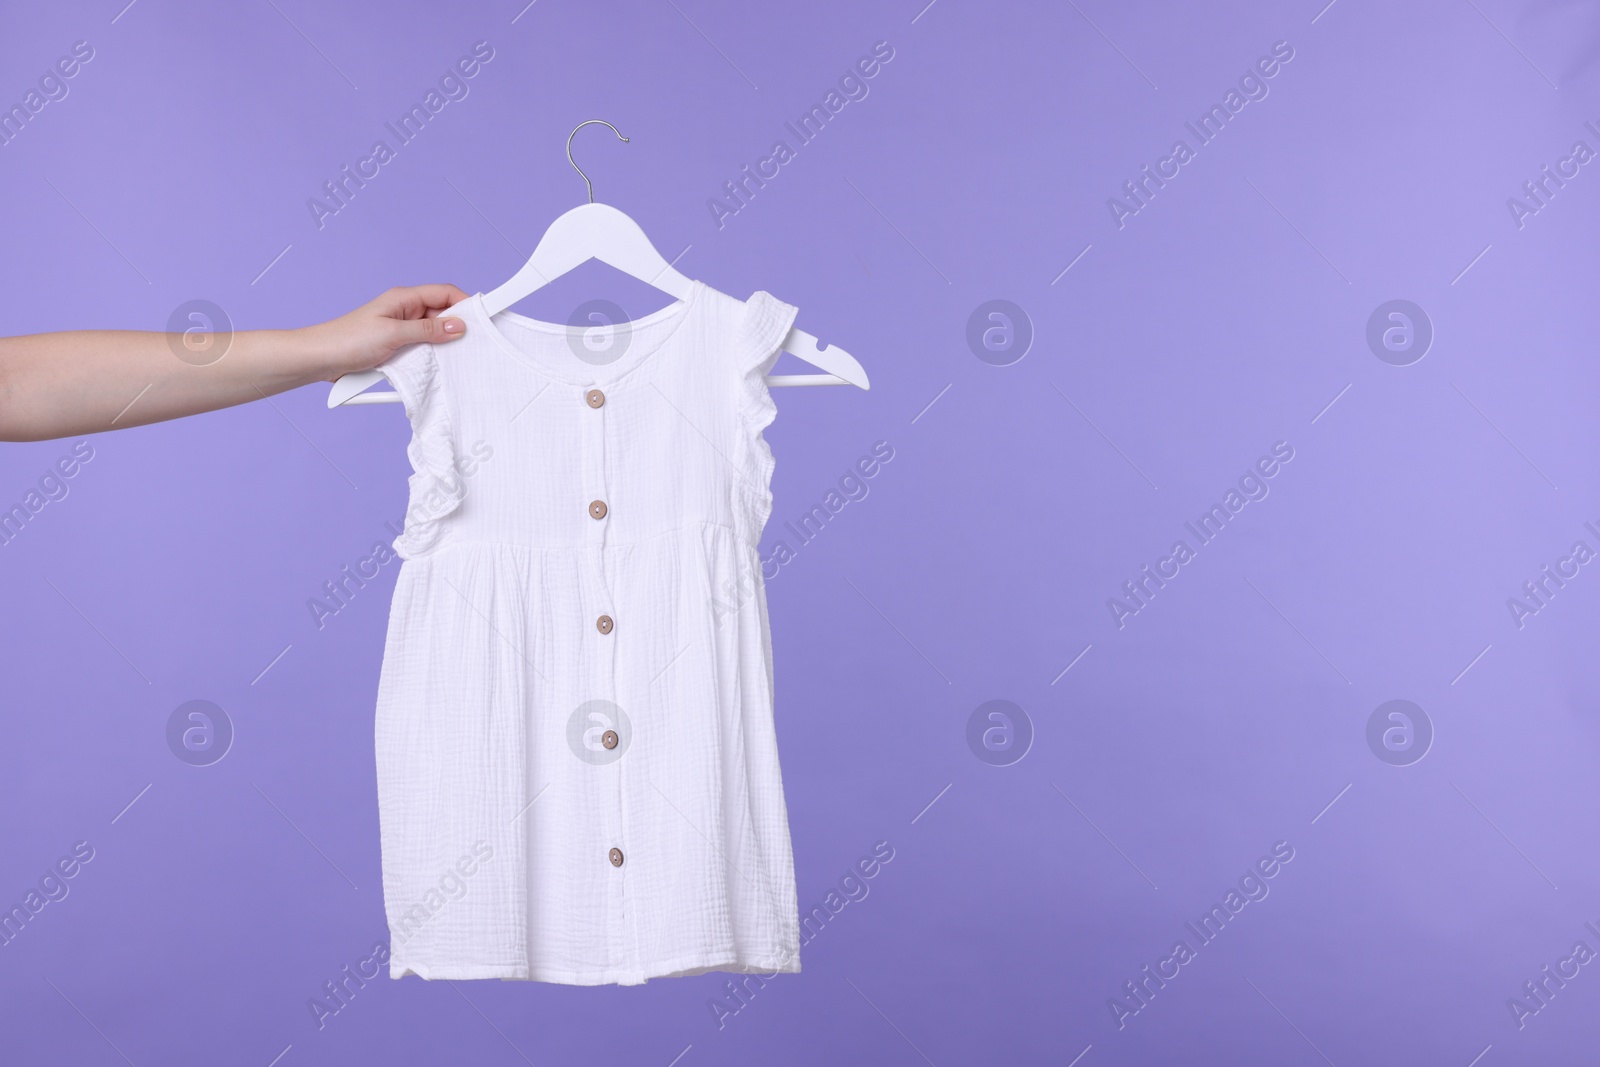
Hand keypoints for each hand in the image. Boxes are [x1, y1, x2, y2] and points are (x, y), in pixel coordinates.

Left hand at [304, 284, 470, 380]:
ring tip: (447, 359)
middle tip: (469, 344)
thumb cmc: (347, 340)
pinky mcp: (396, 348)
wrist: (319, 359)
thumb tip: (459, 325)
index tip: (484, 318)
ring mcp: (401, 330)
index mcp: (404, 299)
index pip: (445, 293)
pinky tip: (430, 368)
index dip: (466, 303)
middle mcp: (405, 311)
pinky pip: (422, 350)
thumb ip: (428, 330)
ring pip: (434, 335)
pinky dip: (428, 359)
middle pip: (443, 314)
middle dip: (457, 328)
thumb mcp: (394, 334)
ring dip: (441, 347)